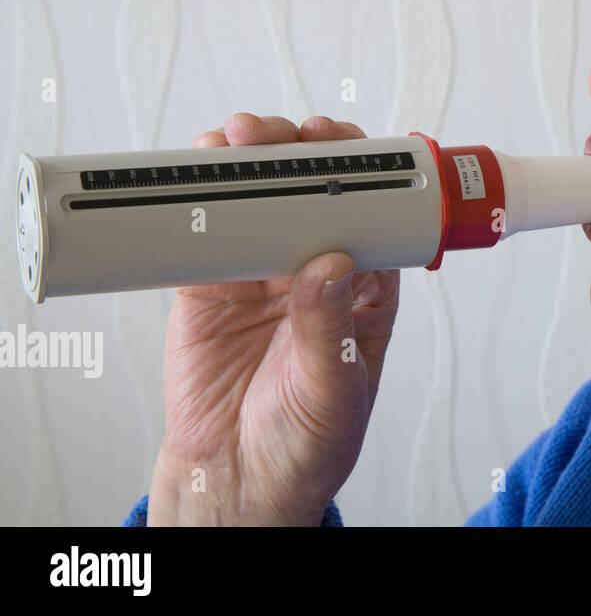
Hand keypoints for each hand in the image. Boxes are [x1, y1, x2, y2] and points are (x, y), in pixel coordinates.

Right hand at [146, 113, 400, 524]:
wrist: (237, 482)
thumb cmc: (306, 443)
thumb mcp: (332, 389)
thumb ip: (329, 329)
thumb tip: (331, 263)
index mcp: (364, 288)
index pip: (371, 212)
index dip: (359, 170)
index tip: (342, 141)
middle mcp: (314, 269)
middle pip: (312, 192)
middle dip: (297, 151)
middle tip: (277, 134)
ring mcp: (260, 273)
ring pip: (257, 200)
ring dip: (246, 162)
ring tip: (232, 141)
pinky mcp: (208, 286)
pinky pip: (204, 231)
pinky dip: (195, 200)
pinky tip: (194, 177)